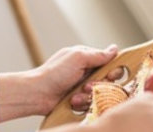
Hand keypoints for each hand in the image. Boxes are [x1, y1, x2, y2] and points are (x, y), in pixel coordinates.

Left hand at [0, 44, 117, 121]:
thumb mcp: (78, 58)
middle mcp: (86, 72)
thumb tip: (115, 48)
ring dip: (88, 95)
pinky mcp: (79, 99)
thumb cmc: (55, 72)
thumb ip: (98, 55)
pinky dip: (82, 103)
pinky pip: (90, 103)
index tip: (109, 75)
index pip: (110, 63)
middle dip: (100, 85)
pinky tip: (72, 101)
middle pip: (108, 80)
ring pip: (100, 93)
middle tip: (88, 86)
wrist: (38, 93)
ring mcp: (82, 86)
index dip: (113, 71)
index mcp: (87, 58)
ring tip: (76, 94)